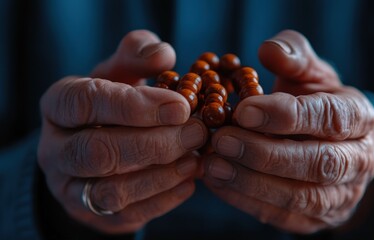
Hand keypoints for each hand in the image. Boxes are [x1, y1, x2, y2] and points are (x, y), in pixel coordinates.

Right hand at [37, 30, 207, 232]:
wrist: (95, 146)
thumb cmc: (111, 104)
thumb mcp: (119, 73)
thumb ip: (137, 56)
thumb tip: (163, 54)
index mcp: (58, 105)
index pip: (85, 102)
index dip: (134, 105)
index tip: (181, 106)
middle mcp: (54, 149)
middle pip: (97, 151)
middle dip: (154, 144)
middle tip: (196, 133)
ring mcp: (69, 187)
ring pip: (110, 190)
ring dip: (160, 176)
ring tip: (196, 159)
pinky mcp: (91, 214)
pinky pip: (126, 215)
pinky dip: (162, 200)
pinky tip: (189, 182)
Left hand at [202, 30, 373, 232]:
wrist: (333, 148)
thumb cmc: (315, 104)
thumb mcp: (310, 74)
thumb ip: (294, 57)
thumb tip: (268, 50)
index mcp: (359, 117)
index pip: (330, 118)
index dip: (288, 115)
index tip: (245, 111)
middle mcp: (358, 161)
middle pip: (318, 163)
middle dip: (266, 153)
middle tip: (223, 140)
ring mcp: (339, 196)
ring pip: (300, 196)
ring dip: (252, 182)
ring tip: (213, 164)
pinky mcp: (315, 219)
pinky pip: (282, 216)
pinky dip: (246, 200)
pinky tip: (218, 181)